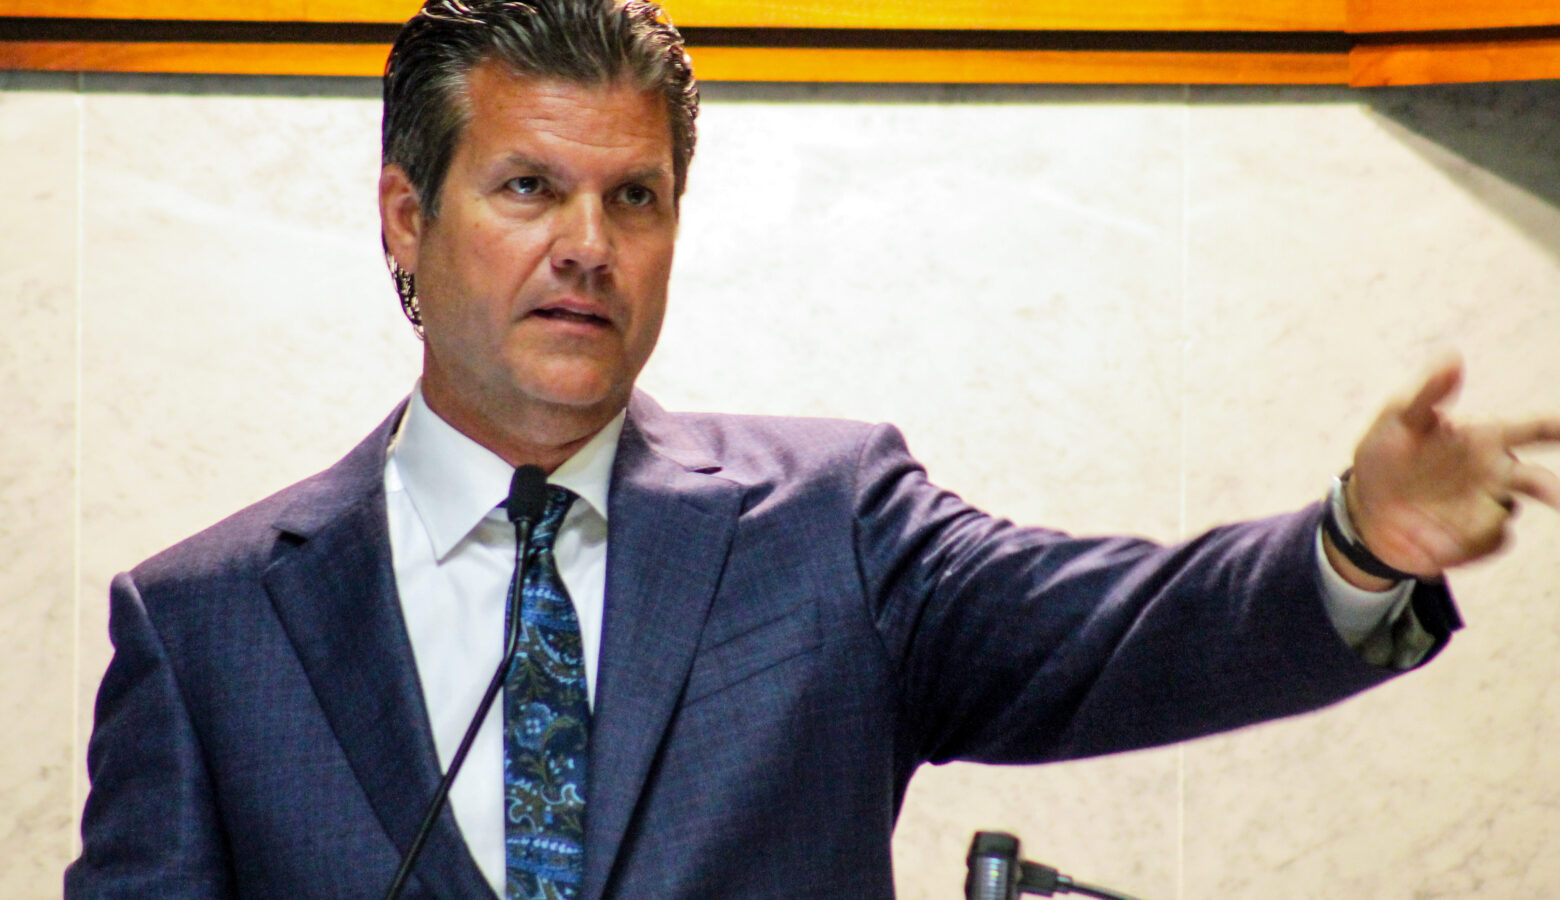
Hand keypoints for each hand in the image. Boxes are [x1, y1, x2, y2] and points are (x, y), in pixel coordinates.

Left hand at [1343, 356, 1559, 580]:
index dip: (1557, 429)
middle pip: (1537, 480)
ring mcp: (1487, 509)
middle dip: (1551, 489)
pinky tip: (1436, 537)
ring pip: (1509, 512)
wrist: (1363, 509)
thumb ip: (1428, 392)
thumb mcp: (1398, 419)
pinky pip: (1490, 542)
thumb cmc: (1386, 455)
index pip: (1532, 430)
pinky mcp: (1476, 541)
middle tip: (1553, 495)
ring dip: (1486, 516)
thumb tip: (1454, 357)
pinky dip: (1471, 542)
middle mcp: (1494, 473)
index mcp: (1483, 438)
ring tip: (1440, 519)